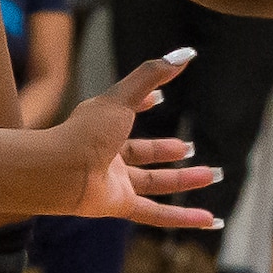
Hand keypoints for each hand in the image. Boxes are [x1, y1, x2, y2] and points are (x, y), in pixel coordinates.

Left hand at [52, 55, 226, 229]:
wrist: (60, 171)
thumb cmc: (86, 131)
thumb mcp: (122, 98)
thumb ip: (151, 76)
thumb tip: (186, 53)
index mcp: (103, 125)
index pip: (127, 113)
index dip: (144, 104)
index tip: (160, 98)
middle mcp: (108, 155)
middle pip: (144, 155)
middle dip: (169, 152)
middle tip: (191, 148)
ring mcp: (113, 182)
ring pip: (155, 184)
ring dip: (183, 181)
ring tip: (212, 174)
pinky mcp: (120, 206)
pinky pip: (156, 214)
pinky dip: (182, 218)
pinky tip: (207, 218)